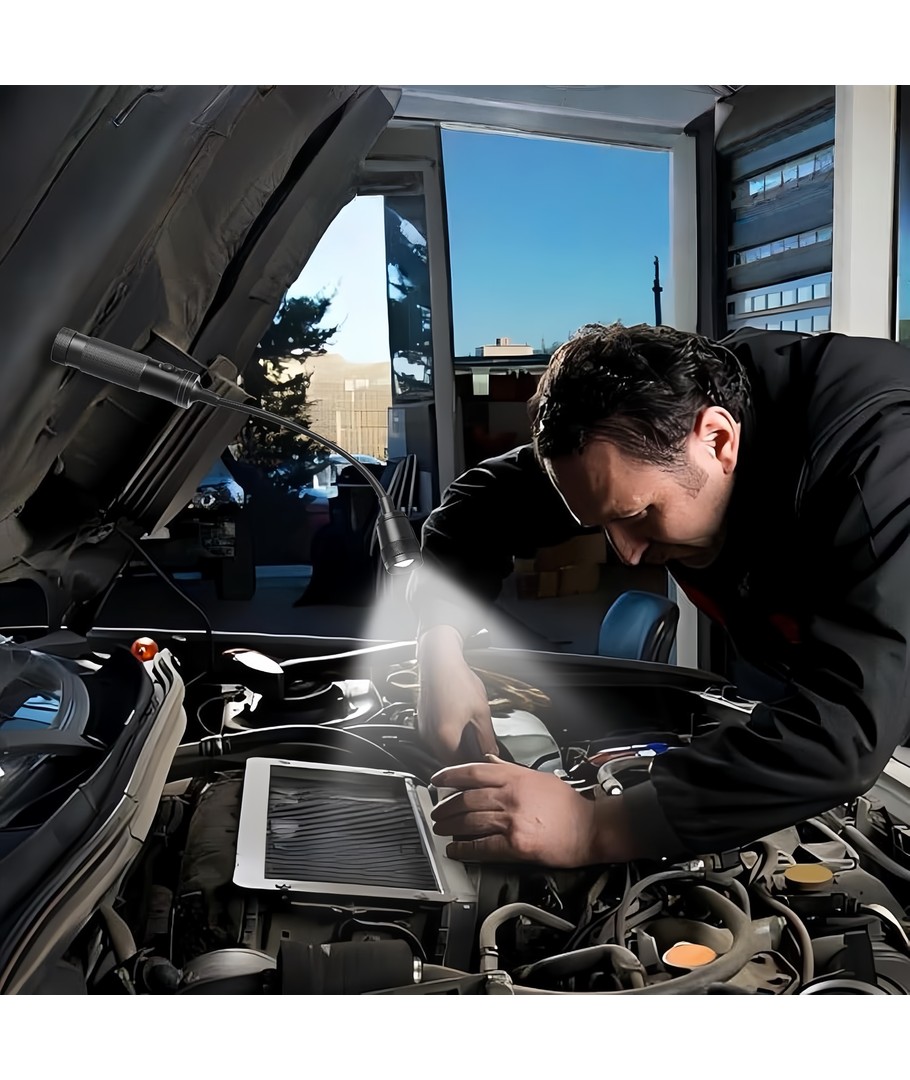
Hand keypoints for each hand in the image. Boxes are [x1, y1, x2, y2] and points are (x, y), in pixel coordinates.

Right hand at [417, 626, 497, 763]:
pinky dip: (447, 738)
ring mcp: (424, 729)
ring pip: (441, 750)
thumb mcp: (481, 711)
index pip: (460, 766)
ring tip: (472, 739)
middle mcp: (430, 736)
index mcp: (445, 737)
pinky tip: (460, 727)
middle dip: (465, 758)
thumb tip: (491, 753)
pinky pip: (435, 738)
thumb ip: (487, 738)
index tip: (485, 763)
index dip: (475, 766)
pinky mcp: (423, 721)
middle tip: (481, 752)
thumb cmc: (456, 679)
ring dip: (456, 748)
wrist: (438, 660)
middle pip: (449, 760)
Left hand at [430, 757, 600, 867]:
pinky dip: (464, 849)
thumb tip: (490, 760)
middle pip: (467, 798)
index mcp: (516, 777)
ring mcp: (512, 820)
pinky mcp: (516, 844)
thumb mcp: (540, 777)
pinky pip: (482, 846)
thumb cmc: (569, 805)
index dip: (450, 775)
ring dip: (450, 827)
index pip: (474, 772)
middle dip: (446, 806)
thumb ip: (511, 770)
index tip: (438, 780)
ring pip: (470, 821)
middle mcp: (511, 796)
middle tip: (436, 811)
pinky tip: (455, 850)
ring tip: (440, 829)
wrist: (590, 827)